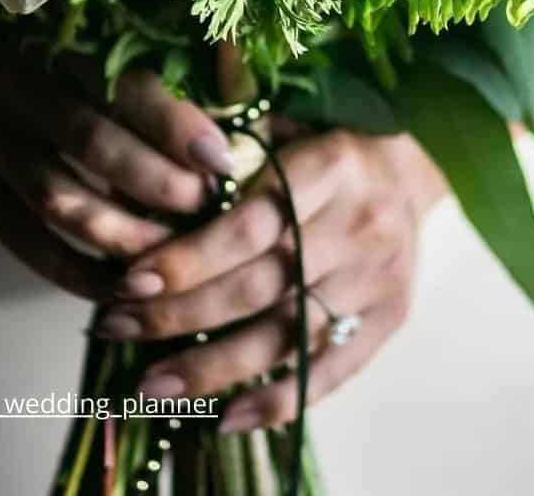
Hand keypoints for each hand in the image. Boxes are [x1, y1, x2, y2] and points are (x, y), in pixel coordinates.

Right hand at [0, 53, 235, 299]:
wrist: (16, 81)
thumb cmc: (105, 73)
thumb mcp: (145, 56)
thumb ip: (194, 74)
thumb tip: (244, 81)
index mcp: (61, 39)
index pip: (120, 82)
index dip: (174, 123)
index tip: (222, 159)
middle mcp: (11, 82)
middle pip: (87, 139)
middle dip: (152, 181)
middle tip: (203, 207)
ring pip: (53, 195)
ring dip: (119, 232)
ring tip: (171, 254)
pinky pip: (23, 240)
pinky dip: (75, 271)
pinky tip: (124, 288)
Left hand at [96, 128, 446, 431]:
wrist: (416, 166)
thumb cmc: (332, 141)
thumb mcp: (289, 117)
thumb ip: (233, 138)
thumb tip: (162, 160)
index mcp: (331, 166)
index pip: (252, 223)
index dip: (190, 257)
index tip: (130, 280)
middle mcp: (358, 225)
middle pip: (261, 284)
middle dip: (181, 314)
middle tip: (117, 329)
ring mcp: (377, 277)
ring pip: (287, 335)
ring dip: (214, 367)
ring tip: (152, 385)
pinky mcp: (390, 317)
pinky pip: (332, 370)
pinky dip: (278, 400)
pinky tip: (225, 416)